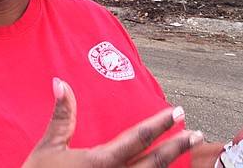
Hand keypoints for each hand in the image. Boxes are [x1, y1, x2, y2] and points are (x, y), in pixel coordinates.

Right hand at [22, 77, 203, 167]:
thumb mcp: (47, 148)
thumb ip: (62, 116)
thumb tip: (61, 83)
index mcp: (100, 162)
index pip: (137, 139)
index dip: (159, 124)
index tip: (176, 112)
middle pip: (154, 163)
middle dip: (176, 146)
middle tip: (195, 133)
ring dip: (170, 166)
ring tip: (186, 155)